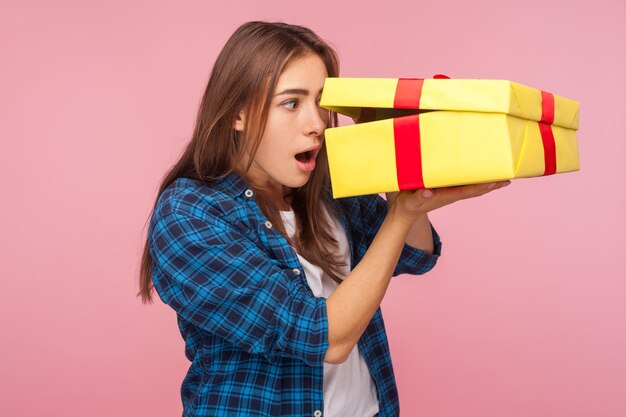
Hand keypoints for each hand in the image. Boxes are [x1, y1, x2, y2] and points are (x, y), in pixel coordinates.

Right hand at [387, 181, 510, 225]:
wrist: (406, 213)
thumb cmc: (408, 205)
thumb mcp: (410, 201)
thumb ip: (418, 196)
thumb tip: (427, 191)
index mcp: (446, 196)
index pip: (469, 191)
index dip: (484, 186)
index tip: (497, 181)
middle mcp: (452, 195)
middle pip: (477, 190)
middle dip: (492, 185)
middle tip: (509, 177)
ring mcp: (451, 193)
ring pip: (474, 188)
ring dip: (489, 184)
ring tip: (503, 177)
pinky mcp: (448, 191)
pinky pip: (467, 185)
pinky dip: (479, 181)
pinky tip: (484, 176)